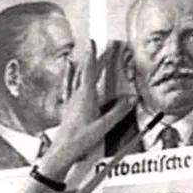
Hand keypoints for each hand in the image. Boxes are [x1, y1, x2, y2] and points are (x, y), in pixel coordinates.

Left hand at [37, 40, 135, 182]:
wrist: (63, 151)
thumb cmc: (80, 139)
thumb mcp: (104, 126)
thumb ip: (118, 111)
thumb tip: (130, 100)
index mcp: (86, 96)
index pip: (90, 70)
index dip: (93, 55)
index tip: (95, 41)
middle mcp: (76, 95)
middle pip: (85, 72)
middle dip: (94, 58)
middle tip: (101, 47)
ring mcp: (70, 101)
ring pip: (74, 78)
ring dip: (79, 66)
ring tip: (78, 56)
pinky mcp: (66, 108)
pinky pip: (67, 88)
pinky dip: (68, 78)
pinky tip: (67, 76)